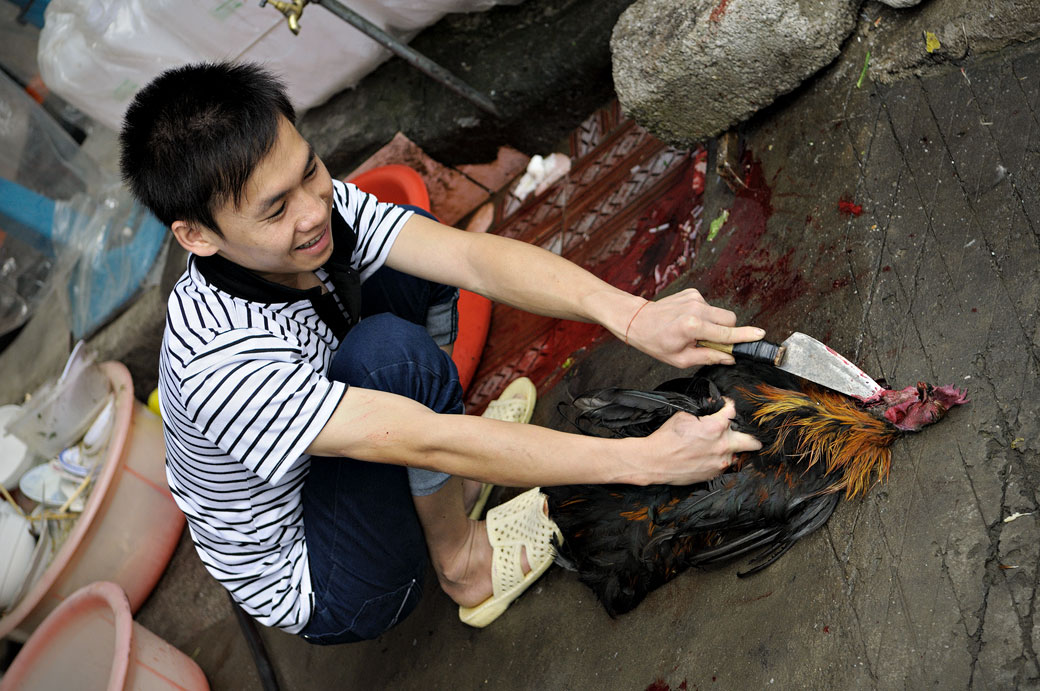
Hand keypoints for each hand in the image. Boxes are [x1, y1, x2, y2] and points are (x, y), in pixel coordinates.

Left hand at [624, 288, 764, 367]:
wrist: (638, 320)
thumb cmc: (656, 342)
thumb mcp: (680, 359)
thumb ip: (708, 357)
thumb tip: (729, 358)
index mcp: (692, 326)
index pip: (726, 333)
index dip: (744, 336)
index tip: (759, 334)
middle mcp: (696, 309)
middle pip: (730, 320)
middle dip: (727, 332)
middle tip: (709, 342)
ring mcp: (695, 298)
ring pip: (721, 313)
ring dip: (714, 325)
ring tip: (695, 332)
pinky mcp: (693, 292)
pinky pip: (709, 307)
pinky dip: (705, 316)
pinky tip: (689, 321)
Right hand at [639, 399, 761, 484]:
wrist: (655, 461)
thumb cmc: (666, 438)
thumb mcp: (683, 416)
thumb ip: (702, 411)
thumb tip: (712, 407)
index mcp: (716, 427)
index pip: (732, 411)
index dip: (729, 405)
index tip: (726, 406)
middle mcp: (723, 446)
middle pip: (752, 442)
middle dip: (752, 437)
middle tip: (748, 435)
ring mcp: (720, 462)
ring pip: (737, 455)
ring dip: (731, 449)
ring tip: (719, 447)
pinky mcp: (713, 474)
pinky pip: (723, 466)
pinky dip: (719, 460)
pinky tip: (707, 457)